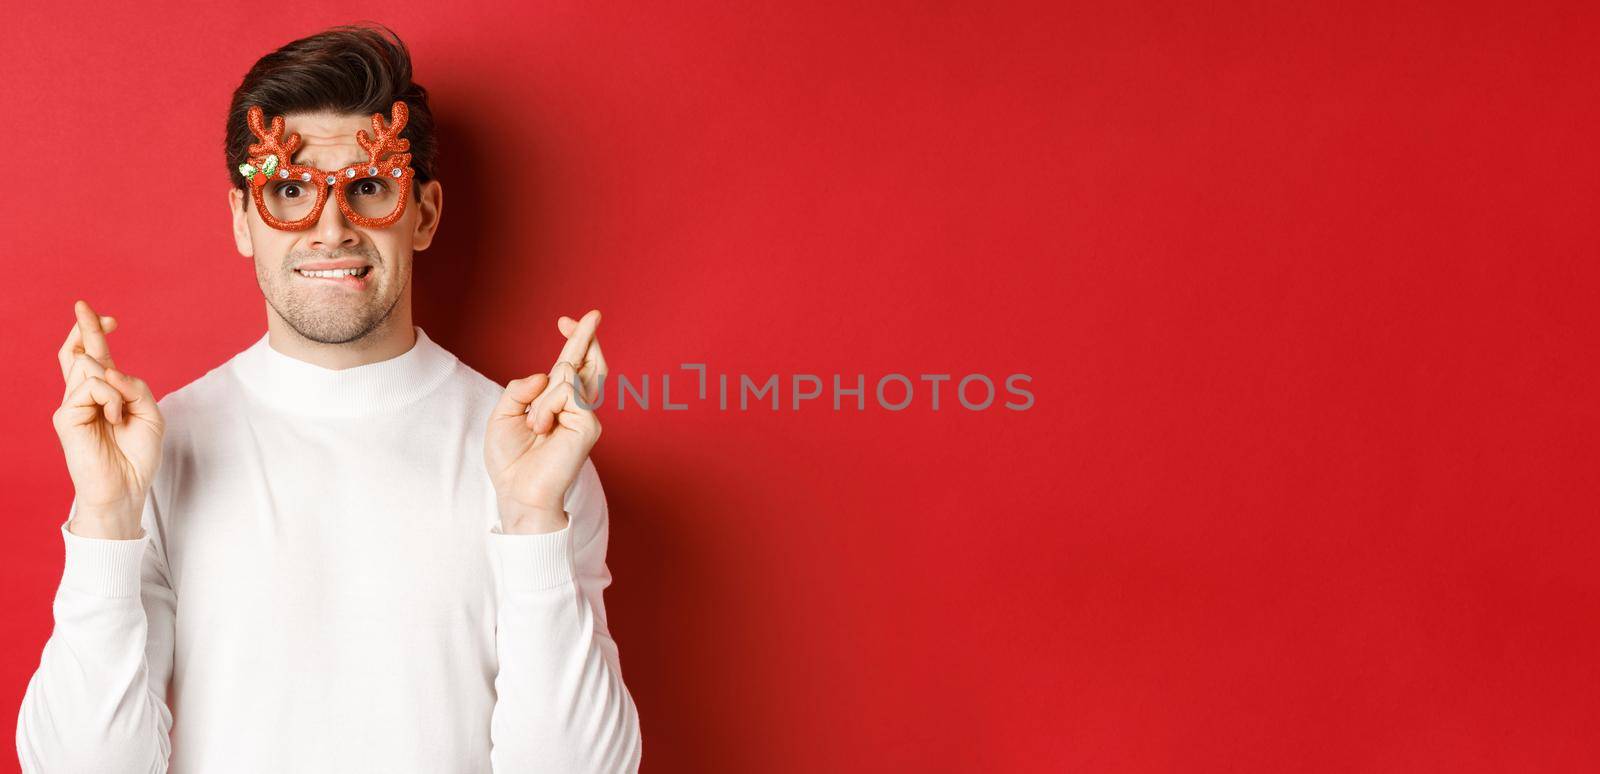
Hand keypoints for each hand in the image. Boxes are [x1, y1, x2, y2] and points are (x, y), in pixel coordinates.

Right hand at [53, 300, 164, 539]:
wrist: (127, 487)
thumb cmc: (138, 454)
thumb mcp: (150, 413)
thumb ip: (133, 386)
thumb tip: (107, 368)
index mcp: (105, 394)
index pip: (94, 357)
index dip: (96, 334)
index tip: (109, 318)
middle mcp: (85, 396)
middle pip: (79, 353)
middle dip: (86, 328)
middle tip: (85, 306)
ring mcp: (73, 404)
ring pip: (90, 367)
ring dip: (114, 383)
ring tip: (119, 413)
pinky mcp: (66, 416)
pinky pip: (90, 387)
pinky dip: (109, 398)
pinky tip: (113, 418)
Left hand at [484, 310, 607, 533]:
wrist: (517, 492)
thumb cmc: (511, 461)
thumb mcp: (503, 415)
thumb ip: (520, 390)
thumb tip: (546, 373)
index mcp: (557, 404)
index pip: (570, 366)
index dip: (574, 341)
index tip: (566, 321)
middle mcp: (576, 408)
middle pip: (588, 363)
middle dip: (585, 337)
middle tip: (592, 315)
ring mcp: (585, 416)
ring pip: (566, 376)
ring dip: (541, 399)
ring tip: (535, 428)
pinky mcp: (589, 425)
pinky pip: (565, 393)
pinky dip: (545, 408)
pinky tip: (541, 430)